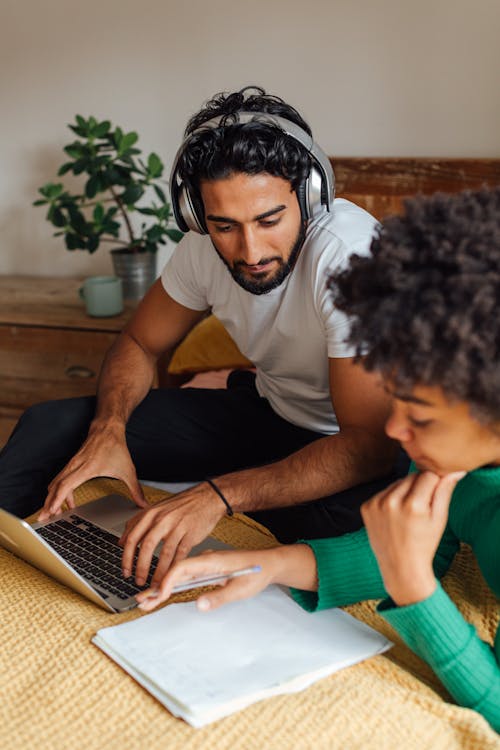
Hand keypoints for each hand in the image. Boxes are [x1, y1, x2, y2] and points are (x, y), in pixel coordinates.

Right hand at [38, 420, 147, 520]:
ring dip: (52, 498)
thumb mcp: (128, 470)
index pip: (66, 485)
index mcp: (86, 468)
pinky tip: (65, 503)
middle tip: (43, 519)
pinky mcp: (71, 464)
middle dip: (48, 504)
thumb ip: (135, 490)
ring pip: (55, 484)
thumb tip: (143, 504)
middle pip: (55, 487)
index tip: (51, 511)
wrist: (107, 428)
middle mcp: (75, 466)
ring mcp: (71, 464)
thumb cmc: (116, 448)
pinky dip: (58, 491)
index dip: (57, 499)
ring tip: (52, 514)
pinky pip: (60, 480)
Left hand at [118, 482, 226, 585]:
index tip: (125, 571)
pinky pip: (181, 554)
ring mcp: (177, 526)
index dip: (126, 558)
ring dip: (158, 572)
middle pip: (146, 546)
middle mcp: (162, 519)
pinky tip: (171, 576)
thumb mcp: (156, 509)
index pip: (132, 538)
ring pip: (164, 553)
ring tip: (155, 584)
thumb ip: (137, 523)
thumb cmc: (180, 505)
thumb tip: (121, 542)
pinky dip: (175, 568)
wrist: (206, 497)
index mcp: (150, 514)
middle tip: (138, 581)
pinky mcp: (191, 534)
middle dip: (140, 567)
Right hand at [136, 548, 279, 611]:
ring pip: (179, 576)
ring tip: (146, 601)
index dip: (168, 581)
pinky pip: (186, 578)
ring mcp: (205, 565)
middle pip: (176, 572)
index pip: (182, 568)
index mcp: (211, 560)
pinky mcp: (207, 571)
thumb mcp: (240, 589)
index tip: (158, 595)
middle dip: (157, 586)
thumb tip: (199, 604)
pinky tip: (163, 594)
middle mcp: (205, 560)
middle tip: (141, 600)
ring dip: (162, 588)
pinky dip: (173, 587)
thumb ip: (219, 596)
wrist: (269, 563)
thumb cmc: (256, 572)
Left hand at [361, 470, 464, 605]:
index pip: (428, 474)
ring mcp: (376, 504)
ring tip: (408, 514)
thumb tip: (455, 470)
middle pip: (411, 476)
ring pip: (397, 482)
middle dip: (419, 486)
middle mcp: (392, 502)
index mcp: (413, 505)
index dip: (434, 483)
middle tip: (422, 508)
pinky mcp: (366, 507)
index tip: (435, 495)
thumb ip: (445, 490)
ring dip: (404, 491)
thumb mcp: (439, 518)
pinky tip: (394, 517)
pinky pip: (383, 492)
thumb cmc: (425, 544)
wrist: (401, 568)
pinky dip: (390, 499)